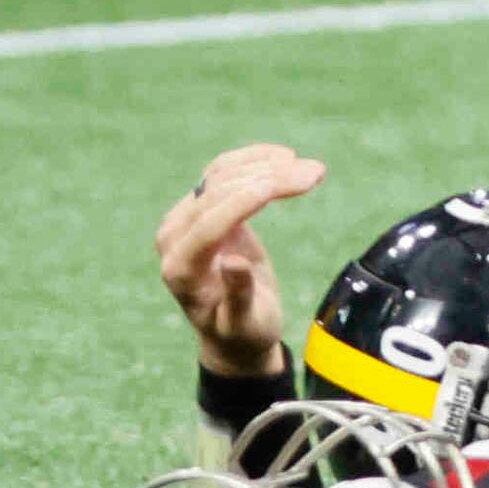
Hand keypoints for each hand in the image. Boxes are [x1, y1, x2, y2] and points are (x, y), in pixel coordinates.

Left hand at [156, 143, 325, 377]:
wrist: (233, 330)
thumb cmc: (241, 332)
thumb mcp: (243, 324)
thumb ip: (237, 296)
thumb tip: (233, 262)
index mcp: (180, 270)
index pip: (209, 223)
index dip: (245, 200)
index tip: (281, 182)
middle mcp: (173, 238)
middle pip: (218, 193)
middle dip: (268, 178)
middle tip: (314, 173)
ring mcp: (184, 218)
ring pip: (222, 175)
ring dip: (267, 165)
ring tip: (311, 169)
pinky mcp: (201, 206)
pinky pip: (224, 172)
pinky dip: (254, 160)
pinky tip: (283, 156)